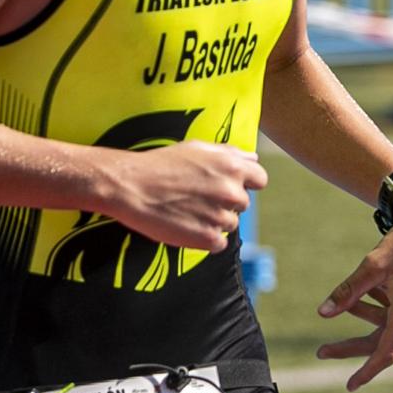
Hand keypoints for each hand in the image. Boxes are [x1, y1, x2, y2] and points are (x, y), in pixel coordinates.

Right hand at [102, 142, 268, 253]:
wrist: (131, 186)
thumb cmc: (161, 165)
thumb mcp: (197, 148)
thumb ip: (230, 153)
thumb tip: (252, 159)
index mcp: (232, 166)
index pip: (260, 179)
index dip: (246, 183)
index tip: (230, 186)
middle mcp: (231, 191)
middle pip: (243, 204)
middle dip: (225, 202)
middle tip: (198, 198)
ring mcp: (221, 216)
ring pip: (230, 224)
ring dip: (214, 220)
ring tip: (188, 210)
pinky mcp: (208, 239)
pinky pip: (219, 243)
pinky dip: (205, 238)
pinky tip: (187, 225)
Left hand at [316, 183, 392, 390]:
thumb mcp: (371, 266)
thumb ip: (347, 292)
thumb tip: (322, 313)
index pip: (385, 353)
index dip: (366, 371)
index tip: (349, 386)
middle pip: (381, 341)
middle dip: (351, 345)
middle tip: (321, 351)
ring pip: (389, 325)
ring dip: (366, 315)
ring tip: (352, 299)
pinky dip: (382, 307)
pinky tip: (376, 288)